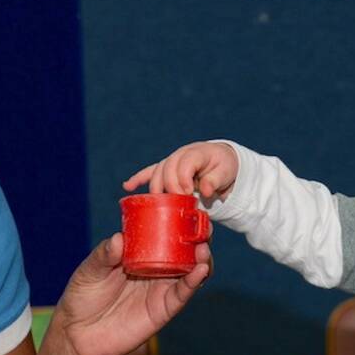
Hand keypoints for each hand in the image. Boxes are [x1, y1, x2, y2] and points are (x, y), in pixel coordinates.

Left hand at [54, 233, 209, 354]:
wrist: (78, 334)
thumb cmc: (82, 297)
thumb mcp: (89, 270)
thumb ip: (103, 255)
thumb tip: (119, 239)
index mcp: (139, 254)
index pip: (162, 233)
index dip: (177, 220)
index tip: (187, 206)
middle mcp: (155, 268)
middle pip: (183, 250)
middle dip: (197, 237)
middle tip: (203, 226)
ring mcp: (161, 288)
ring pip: (190, 270)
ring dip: (201, 258)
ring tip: (202, 247)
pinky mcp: (164, 309)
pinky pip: (183, 293)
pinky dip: (195, 280)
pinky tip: (200, 269)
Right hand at [123, 142, 239, 202]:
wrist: (221, 162)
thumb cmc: (224, 168)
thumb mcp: (226, 172)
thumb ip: (216, 180)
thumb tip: (205, 191)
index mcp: (197, 153)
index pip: (185, 162)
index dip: (184, 178)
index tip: (189, 193)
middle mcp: (181, 154)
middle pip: (168, 168)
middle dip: (170, 186)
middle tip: (178, 202)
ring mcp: (171, 160)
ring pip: (157, 172)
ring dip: (156, 188)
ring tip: (158, 202)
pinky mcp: (165, 168)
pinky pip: (149, 172)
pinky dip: (138, 178)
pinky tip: (127, 187)